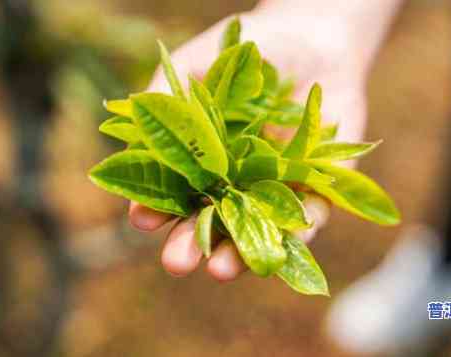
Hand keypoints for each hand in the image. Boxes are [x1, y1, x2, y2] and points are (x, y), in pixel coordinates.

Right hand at [129, 2, 377, 280]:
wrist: (312, 36)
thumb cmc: (247, 52)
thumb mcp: (197, 67)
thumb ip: (166, 100)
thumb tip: (130, 141)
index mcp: (206, 161)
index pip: (177, 194)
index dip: (157, 208)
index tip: (140, 220)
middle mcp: (239, 183)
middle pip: (212, 222)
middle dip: (193, 243)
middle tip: (176, 263)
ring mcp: (279, 189)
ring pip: (258, 231)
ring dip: (240, 253)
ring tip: (221, 270)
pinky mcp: (321, 186)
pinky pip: (313, 215)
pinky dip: (302, 230)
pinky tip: (285, 242)